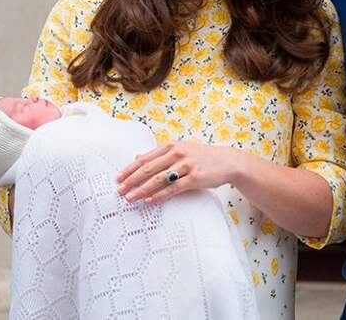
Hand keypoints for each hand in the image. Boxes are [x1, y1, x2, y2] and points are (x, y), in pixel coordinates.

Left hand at [116, 141, 243, 203]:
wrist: (227, 161)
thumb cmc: (202, 157)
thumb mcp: (181, 149)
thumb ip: (160, 154)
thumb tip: (137, 157)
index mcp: (171, 146)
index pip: (145, 158)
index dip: (130, 169)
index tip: (118, 178)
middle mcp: (177, 153)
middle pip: (148, 169)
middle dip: (131, 181)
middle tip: (120, 190)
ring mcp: (186, 165)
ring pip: (158, 179)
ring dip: (142, 190)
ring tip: (130, 198)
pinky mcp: (194, 178)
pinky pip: (173, 189)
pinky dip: (159, 195)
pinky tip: (149, 201)